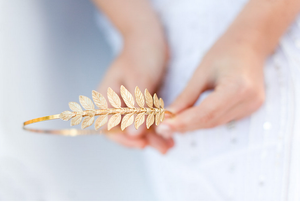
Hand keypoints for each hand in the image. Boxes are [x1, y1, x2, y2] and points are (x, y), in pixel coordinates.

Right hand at [98, 34, 173, 153]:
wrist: (149, 36)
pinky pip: (146, 118)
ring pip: (138, 126)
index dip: (124, 138)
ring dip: (153, 136)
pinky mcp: (140, 101)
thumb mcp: (140, 80)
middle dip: (144, 140)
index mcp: (107, 97)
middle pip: (125, 130)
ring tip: (170, 145)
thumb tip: (134, 134)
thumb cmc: (141, 53)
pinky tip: (170, 133)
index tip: (142, 143)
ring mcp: (128, 103)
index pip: (109, 127)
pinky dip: (157, 125)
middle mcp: (115, 103)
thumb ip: (137, 108)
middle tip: (164, 148)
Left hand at [156, 33, 264, 136]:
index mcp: (238, 87)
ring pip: (215, 123)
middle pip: (211, 121)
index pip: (206, 113)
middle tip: (161, 129)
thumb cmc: (224, 51)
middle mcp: (249, 100)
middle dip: (184, 126)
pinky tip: (187, 120)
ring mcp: (252, 106)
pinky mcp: (250, 109)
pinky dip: (203, 121)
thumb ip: (186, 97)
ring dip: (192, 126)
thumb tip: (168, 117)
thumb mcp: (201, 72)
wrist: (250, 43)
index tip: (162, 128)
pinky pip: (221, 119)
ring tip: (169, 125)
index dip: (183, 123)